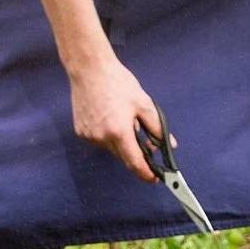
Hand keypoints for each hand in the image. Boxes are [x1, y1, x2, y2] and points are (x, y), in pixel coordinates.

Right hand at [70, 55, 163, 180]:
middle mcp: (101, 138)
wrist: (89, 69)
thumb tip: (168, 144)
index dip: (146, 173)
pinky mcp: (81, 132)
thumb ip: (157, 128)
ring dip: (122, 143)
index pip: (135, 162)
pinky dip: (109, 136)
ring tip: (125, 120)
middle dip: (136, 154)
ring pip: (112, 149)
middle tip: (147, 142)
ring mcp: (89, 136)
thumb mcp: (144, 104)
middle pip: (123, 157)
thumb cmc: (118, 83)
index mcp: (119, 132)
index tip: (155, 179)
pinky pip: (100, 141)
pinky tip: (111, 118)